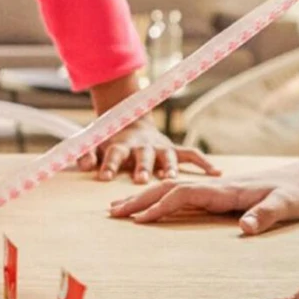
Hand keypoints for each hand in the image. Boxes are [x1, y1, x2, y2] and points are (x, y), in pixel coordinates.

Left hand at [78, 117, 219, 183]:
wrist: (130, 119)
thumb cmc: (111, 140)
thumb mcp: (94, 144)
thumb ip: (87, 154)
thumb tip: (83, 164)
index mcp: (121, 144)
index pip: (114, 152)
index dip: (108, 163)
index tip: (103, 178)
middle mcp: (143, 144)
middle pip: (143, 155)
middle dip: (142, 167)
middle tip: (140, 180)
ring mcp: (160, 146)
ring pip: (167, 156)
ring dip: (169, 167)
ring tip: (172, 179)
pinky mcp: (173, 149)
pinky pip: (191, 154)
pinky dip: (203, 162)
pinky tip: (215, 172)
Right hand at [110, 163, 298, 233]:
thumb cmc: (296, 194)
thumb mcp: (287, 206)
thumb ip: (266, 215)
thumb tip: (244, 227)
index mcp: (226, 189)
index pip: (185, 194)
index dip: (161, 206)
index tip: (138, 220)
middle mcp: (215, 186)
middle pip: (169, 189)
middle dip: (140, 199)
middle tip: (112, 213)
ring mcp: (215, 188)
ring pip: (172, 190)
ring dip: (144, 197)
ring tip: (118, 208)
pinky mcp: (218, 193)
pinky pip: (181, 195)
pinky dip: (160, 200)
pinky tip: (150, 206)